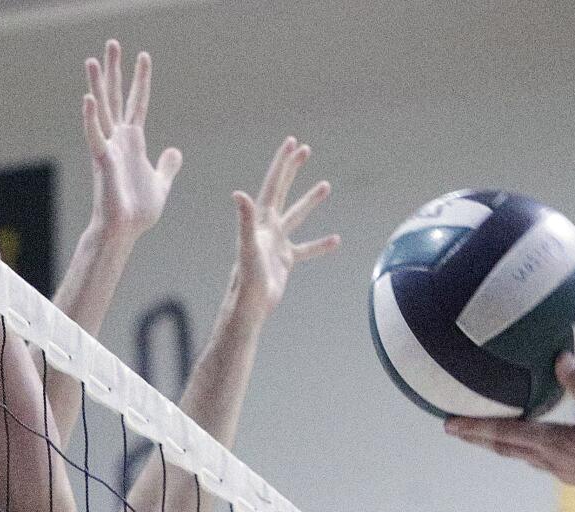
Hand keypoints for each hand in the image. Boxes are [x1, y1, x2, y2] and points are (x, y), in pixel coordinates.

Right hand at [83, 40, 181, 241]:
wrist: (124, 231)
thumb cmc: (137, 211)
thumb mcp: (160, 183)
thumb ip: (167, 165)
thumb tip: (175, 151)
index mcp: (133, 142)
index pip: (138, 103)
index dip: (141, 80)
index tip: (144, 56)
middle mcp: (118, 140)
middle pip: (116, 97)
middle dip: (115, 71)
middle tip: (112, 44)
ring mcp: (109, 148)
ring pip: (101, 109)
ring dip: (97, 84)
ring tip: (92, 60)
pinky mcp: (102, 161)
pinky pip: (94, 135)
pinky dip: (90, 118)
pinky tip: (87, 98)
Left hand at [228, 136, 340, 319]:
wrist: (249, 306)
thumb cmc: (247, 279)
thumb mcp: (248, 246)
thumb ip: (245, 219)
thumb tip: (238, 193)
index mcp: (261, 221)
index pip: (273, 184)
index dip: (282, 163)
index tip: (292, 142)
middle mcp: (268, 228)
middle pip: (282, 191)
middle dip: (293, 170)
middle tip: (306, 149)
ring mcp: (277, 244)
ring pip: (296, 216)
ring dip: (310, 201)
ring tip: (326, 185)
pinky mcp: (284, 261)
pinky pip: (306, 249)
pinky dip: (320, 244)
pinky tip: (336, 240)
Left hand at [445, 354, 574, 511]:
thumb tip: (561, 357)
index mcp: (551, 444)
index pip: (503, 433)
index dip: (474, 427)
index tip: (449, 423)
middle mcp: (546, 459)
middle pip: (500, 446)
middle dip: (473, 436)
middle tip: (449, 427)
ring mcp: (554, 468)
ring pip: (513, 453)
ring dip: (491, 442)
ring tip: (475, 432)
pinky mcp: (565, 472)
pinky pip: (530, 456)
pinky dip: (515, 445)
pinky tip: (520, 438)